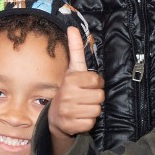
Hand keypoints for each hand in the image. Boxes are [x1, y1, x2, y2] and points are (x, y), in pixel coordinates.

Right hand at [47, 27, 103, 152]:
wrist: (55, 117)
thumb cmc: (69, 90)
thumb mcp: (72, 70)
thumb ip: (75, 49)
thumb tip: (73, 28)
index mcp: (70, 80)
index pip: (97, 81)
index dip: (96, 83)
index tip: (87, 85)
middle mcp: (67, 95)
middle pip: (100, 96)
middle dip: (95, 97)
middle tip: (84, 97)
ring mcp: (68, 112)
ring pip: (97, 110)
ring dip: (92, 110)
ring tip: (82, 107)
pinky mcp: (71, 126)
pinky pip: (91, 122)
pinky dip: (88, 121)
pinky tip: (79, 117)